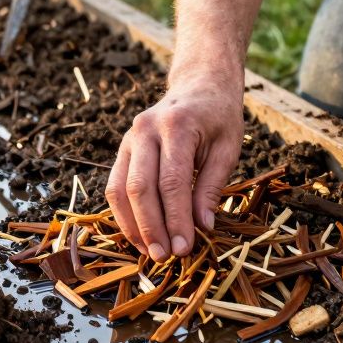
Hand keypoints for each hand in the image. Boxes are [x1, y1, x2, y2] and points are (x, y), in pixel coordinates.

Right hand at [105, 72, 244, 261]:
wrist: (199, 86)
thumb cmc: (218, 117)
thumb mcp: (228, 148)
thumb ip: (211, 187)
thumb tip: (202, 227)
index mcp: (176, 126)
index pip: (171, 182)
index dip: (175, 219)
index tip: (184, 248)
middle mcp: (145, 130)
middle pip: (139, 187)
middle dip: (150, 227)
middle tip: (163, 257)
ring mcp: (129, 138)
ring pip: (118, 189)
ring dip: (131, 225)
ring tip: (148, 251)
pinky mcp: (122, 149)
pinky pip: (114, 185)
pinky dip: (123, 213)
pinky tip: (138, 234)